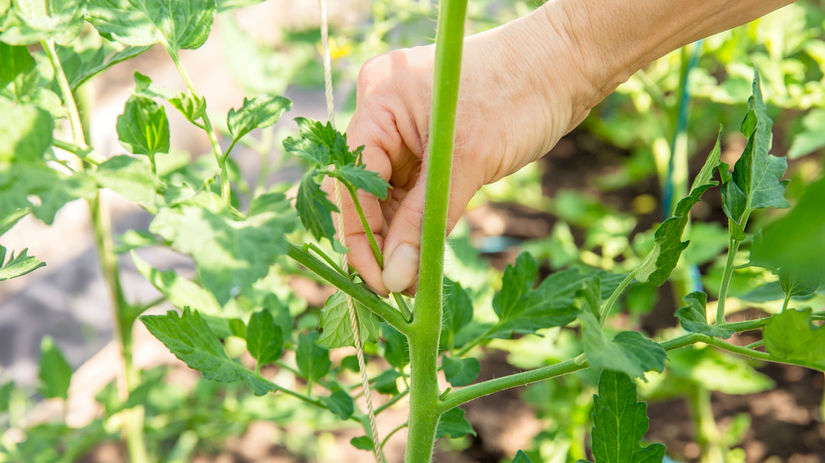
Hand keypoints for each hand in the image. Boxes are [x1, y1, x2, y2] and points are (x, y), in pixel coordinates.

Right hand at [338, 6, 594, 294]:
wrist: (566, 65)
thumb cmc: (518, 96)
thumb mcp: (467, 162)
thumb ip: (426, 222)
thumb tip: (397, 277)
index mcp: (379, 102)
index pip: (353, 181)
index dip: (361, 236)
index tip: (379, 282)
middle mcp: (384, 113)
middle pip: (366, 190)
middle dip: (381, 241)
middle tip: (397, 290)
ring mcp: (407, 128)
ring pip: (391, 194)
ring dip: (401, 237)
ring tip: (413, 282)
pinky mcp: (430, 143)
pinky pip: (414, 189)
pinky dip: (420, 221)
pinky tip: (424, 255)